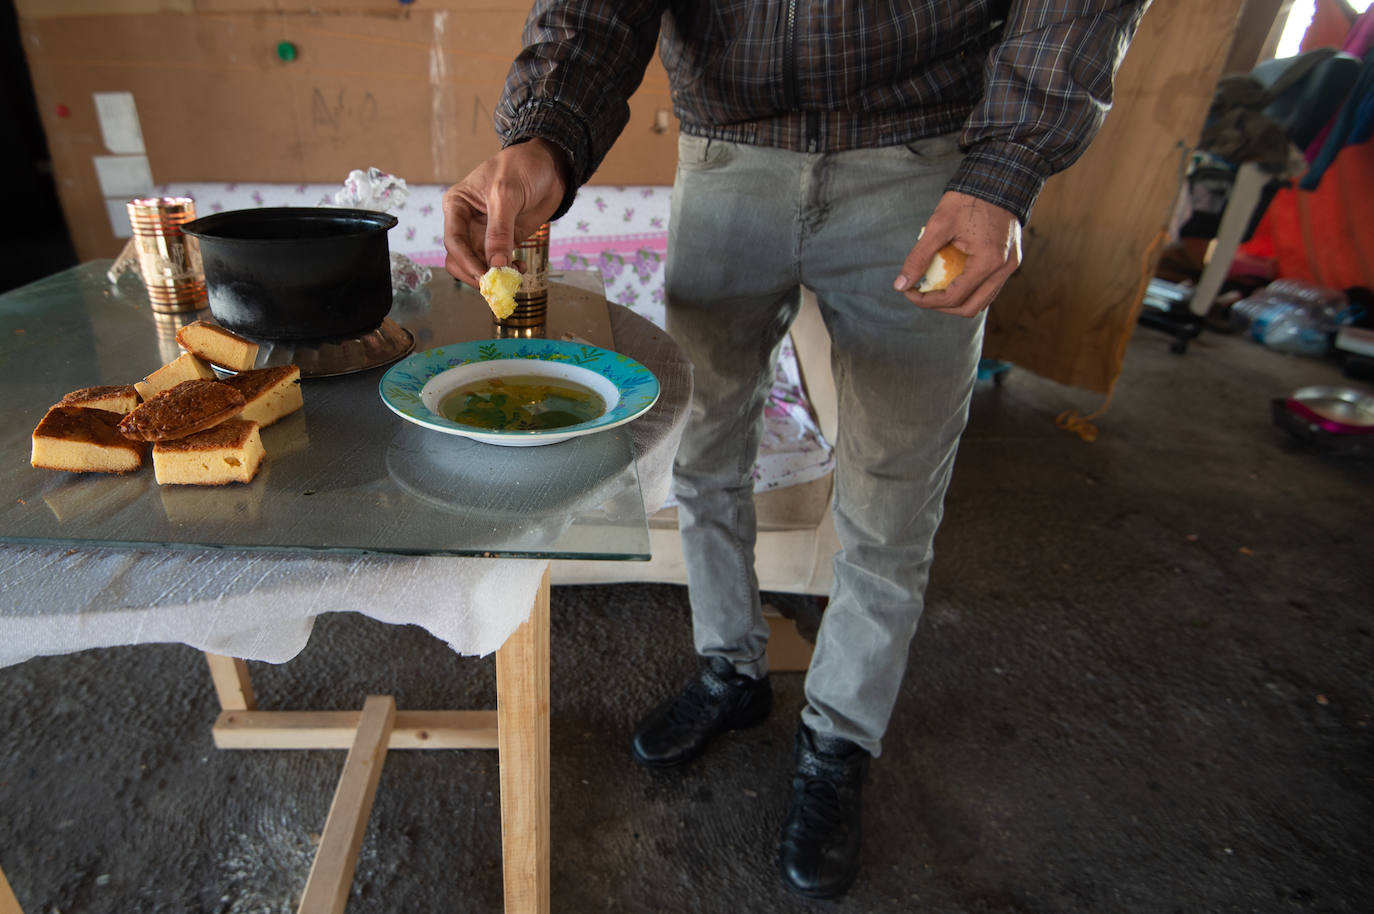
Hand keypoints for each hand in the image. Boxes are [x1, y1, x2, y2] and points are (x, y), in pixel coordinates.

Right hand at [442, 139, 567, 286]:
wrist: (549, 166)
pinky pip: (498, 265)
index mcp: (457, 205)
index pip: (454, 240)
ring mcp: (484, 234)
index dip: (466, 261)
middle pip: (460, 258)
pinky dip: (507, 272)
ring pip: (478, 265)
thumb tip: (495, 264)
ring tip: (513, 276)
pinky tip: (520, 268)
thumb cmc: (522, 167)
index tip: (484, 276)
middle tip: (498, 282)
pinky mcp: (503, 241)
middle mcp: (466, 222)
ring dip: (494, 276)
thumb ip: (500, 230)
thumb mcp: (507, 194)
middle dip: (476, 273)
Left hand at [894, 191, 1021, 317]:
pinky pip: (989, 287)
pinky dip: (969, 289)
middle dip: (941, 306)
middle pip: (970, 308)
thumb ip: (919, 256)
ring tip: (934, 289)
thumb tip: (900, 285)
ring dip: (957, 301)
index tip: (908, 292)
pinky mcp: (1010, 260)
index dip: (927, 301)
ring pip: (982, 301)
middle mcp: (1004, 269)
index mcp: (989, 262)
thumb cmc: (967, 198)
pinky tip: (951, 279)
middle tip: (920, 295)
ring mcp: (1010, 266)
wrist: (999, 177)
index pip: (954, 297)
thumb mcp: (938, 225)